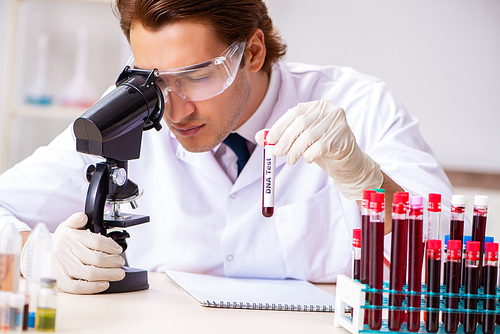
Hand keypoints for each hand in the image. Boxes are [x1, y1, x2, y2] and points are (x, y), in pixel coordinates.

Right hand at [51, 212, 124, 293]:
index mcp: (69, 236)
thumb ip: (76, 220)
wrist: (37, 255)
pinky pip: (78, 286)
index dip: (111, 246)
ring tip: (117, 273)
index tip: (118, 250)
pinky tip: (104, 284)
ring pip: (90, 273)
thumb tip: (82, 217)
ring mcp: (61, 267)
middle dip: (113, 262)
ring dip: (108, 274)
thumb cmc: (59, 242)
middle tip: (120, 263)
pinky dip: (93, 287)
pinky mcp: (59, 281)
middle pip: (96, 258)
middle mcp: (64, 251)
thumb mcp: (66, 226)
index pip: (96, 241)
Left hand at [255, 100, 382, 199]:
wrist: (347, 162)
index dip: (280, 126)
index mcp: (317, 106)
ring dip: (295, 151)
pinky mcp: (343, 137)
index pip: (294, 113)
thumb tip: (260, 136)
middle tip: (277, 153)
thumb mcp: (301, 139)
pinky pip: (319, 147)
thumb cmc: (322, 147)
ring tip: (290, 160)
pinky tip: (308, 159)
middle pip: (301, 124)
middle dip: (285, 140)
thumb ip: (282, 135)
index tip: (269, 140)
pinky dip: (309, 155)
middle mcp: (329, 110)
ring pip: (309, 136)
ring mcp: (338, 123)